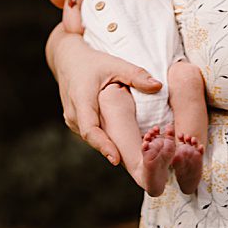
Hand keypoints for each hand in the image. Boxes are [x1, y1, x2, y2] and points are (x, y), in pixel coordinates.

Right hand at [49, 33, 160, 166]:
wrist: (68, 61)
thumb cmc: (93, 62)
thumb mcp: (115, 64)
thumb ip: (136, 75)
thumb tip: (158, 85)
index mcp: (82, 100)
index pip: (90, 129)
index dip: (103, 146)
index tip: (116, 159)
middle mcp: (73, 115)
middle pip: (94, 139)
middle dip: (113, 151)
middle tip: (134, 165)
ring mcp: (72, 121)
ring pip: (93, 138)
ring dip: (110, 146)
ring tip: (131, 158)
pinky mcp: (76, 123)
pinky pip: (92, 135)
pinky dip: (106, 139)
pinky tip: (121, 145)